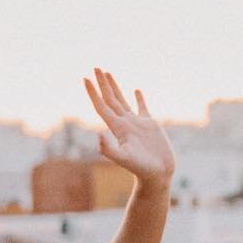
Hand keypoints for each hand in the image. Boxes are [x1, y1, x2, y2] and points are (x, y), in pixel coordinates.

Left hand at [84, 69, 174, 186]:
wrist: (157, 175)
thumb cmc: (141, 169)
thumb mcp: (124, 158)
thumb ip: (110, 149)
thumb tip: (98, 136)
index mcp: (117, 128)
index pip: (102, 106)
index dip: (93, 93)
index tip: (85, 79)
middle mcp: (124, 123)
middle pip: (110, 99)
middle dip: (102, 84)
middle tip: (95, 68)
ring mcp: (136, 123)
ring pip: (122, 100)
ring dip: (114, 87)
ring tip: (108, 73)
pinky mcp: (150, 125)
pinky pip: (142, 107)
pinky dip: (138, 98)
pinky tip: (136, 90)